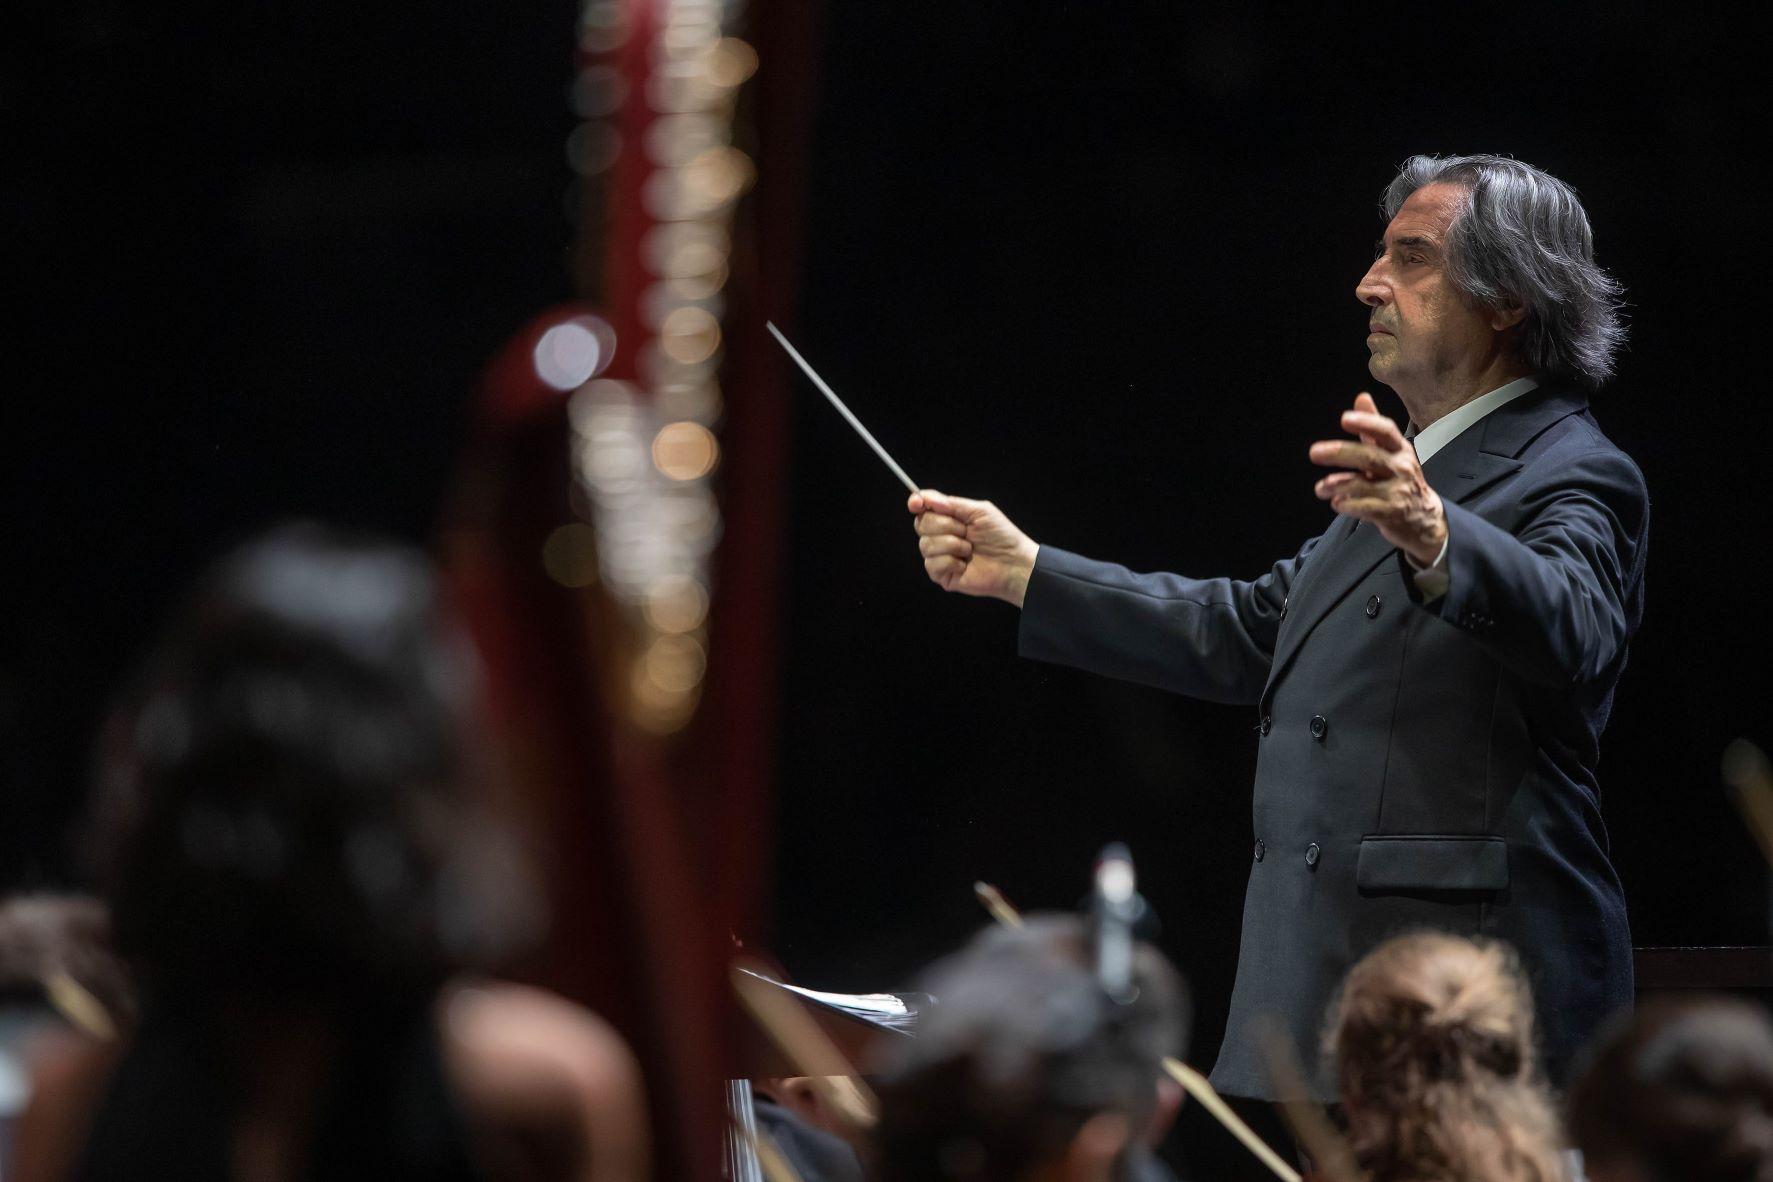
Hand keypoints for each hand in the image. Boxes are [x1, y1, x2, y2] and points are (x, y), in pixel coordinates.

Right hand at [907, 488, 1039, 606]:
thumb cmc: (1001, 536)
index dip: (916, 503)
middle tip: (966, 531)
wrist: (1013, 563)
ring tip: (970, 550)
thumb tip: (924, 497)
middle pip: (921, 524)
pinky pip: (932, 564)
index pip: (922, 508)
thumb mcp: (978, 511)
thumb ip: (951, 503)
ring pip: (926, 544)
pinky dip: (952, 562)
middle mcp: (939, 535)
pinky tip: (965, 565)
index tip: (917, 503)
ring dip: (953, 545)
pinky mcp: (941, 574)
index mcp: (947, 518)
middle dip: (946, 525)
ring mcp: (938, 555)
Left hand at [1309, 392, 1446, 565]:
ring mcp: (1398, 491)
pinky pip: (1363, 508)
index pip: (1385, 431)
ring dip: (1336, 484)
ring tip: (1320, 487)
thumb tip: (1361, 397)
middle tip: (1314, 452)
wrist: (1424, 517)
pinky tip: (1336, 502)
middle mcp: (1401, 467)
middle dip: (1340, 453)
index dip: (1366, 423)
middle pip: (1369, 456)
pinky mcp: (1391, 513)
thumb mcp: (1391, 452)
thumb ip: (1372, 429)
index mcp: (1400, 449)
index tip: (1344, 419)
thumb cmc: (1400, 479)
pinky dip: (1345, 504)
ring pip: (1361, 484)